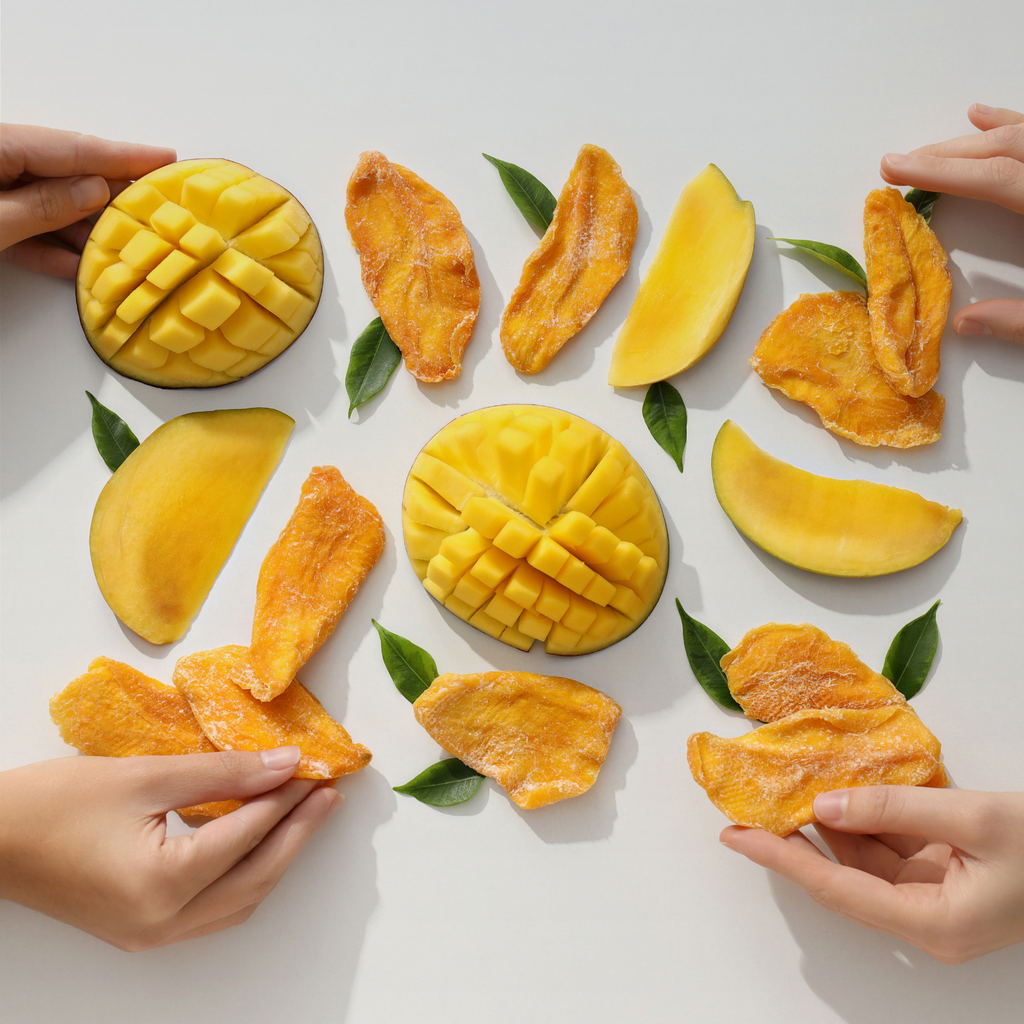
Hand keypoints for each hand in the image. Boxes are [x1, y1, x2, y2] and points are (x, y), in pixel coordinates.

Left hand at [0, 124, 174, 277]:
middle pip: (65, 175)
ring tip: (121, 253)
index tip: (166, 159)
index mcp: (0, 144)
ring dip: (81, 232)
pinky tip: (76, 267)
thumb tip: (96, 191)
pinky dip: (48, 249)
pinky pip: (23, 230)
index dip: (124, 156)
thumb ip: (45, 205)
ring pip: (47, 206)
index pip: (74, 148)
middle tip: (155, 214)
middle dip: (109, 198)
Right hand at [0, 748, 339, 950]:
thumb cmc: (55, 803)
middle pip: (254, 878)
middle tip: (327, 794)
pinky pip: (211, 908)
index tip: (315, 769)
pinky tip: (255, 840)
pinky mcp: (139, 929)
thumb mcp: (146, 776)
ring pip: (237, 900)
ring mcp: (149, 934)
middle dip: (297, 833)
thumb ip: (224, 773)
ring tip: (302, 813)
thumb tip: (284, 764)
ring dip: (275, 856)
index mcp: (161, 885)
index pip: (247, 837)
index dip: (286, 799)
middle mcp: (161, 923)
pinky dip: (241, 873)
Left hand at [721, 786, 1023, 963]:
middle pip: (846, 875)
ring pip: (867, 857)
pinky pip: (894, 845)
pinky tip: (847, 784)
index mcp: (933, 923)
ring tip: (794, 780)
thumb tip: (827, 802)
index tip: (734, 837)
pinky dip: (870, 815)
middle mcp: (928, 917)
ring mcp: (939, 896)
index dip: (781, 859)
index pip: (836, 890)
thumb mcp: (973, 819)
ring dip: (835, 818)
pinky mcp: (949, 874)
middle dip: (801, 836)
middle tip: (754, 802)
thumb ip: (895, 809)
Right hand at [879, 103, 1023, 344]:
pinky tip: (989, 117)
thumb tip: (964, 323)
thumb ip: (1017, 320)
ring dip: (980, 135)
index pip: (993, 177)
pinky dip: (1015, 123)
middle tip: (902, 164)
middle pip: (1007, 147)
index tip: (894, 168)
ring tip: (936, 145)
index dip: (939, 171)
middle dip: (949, 153)